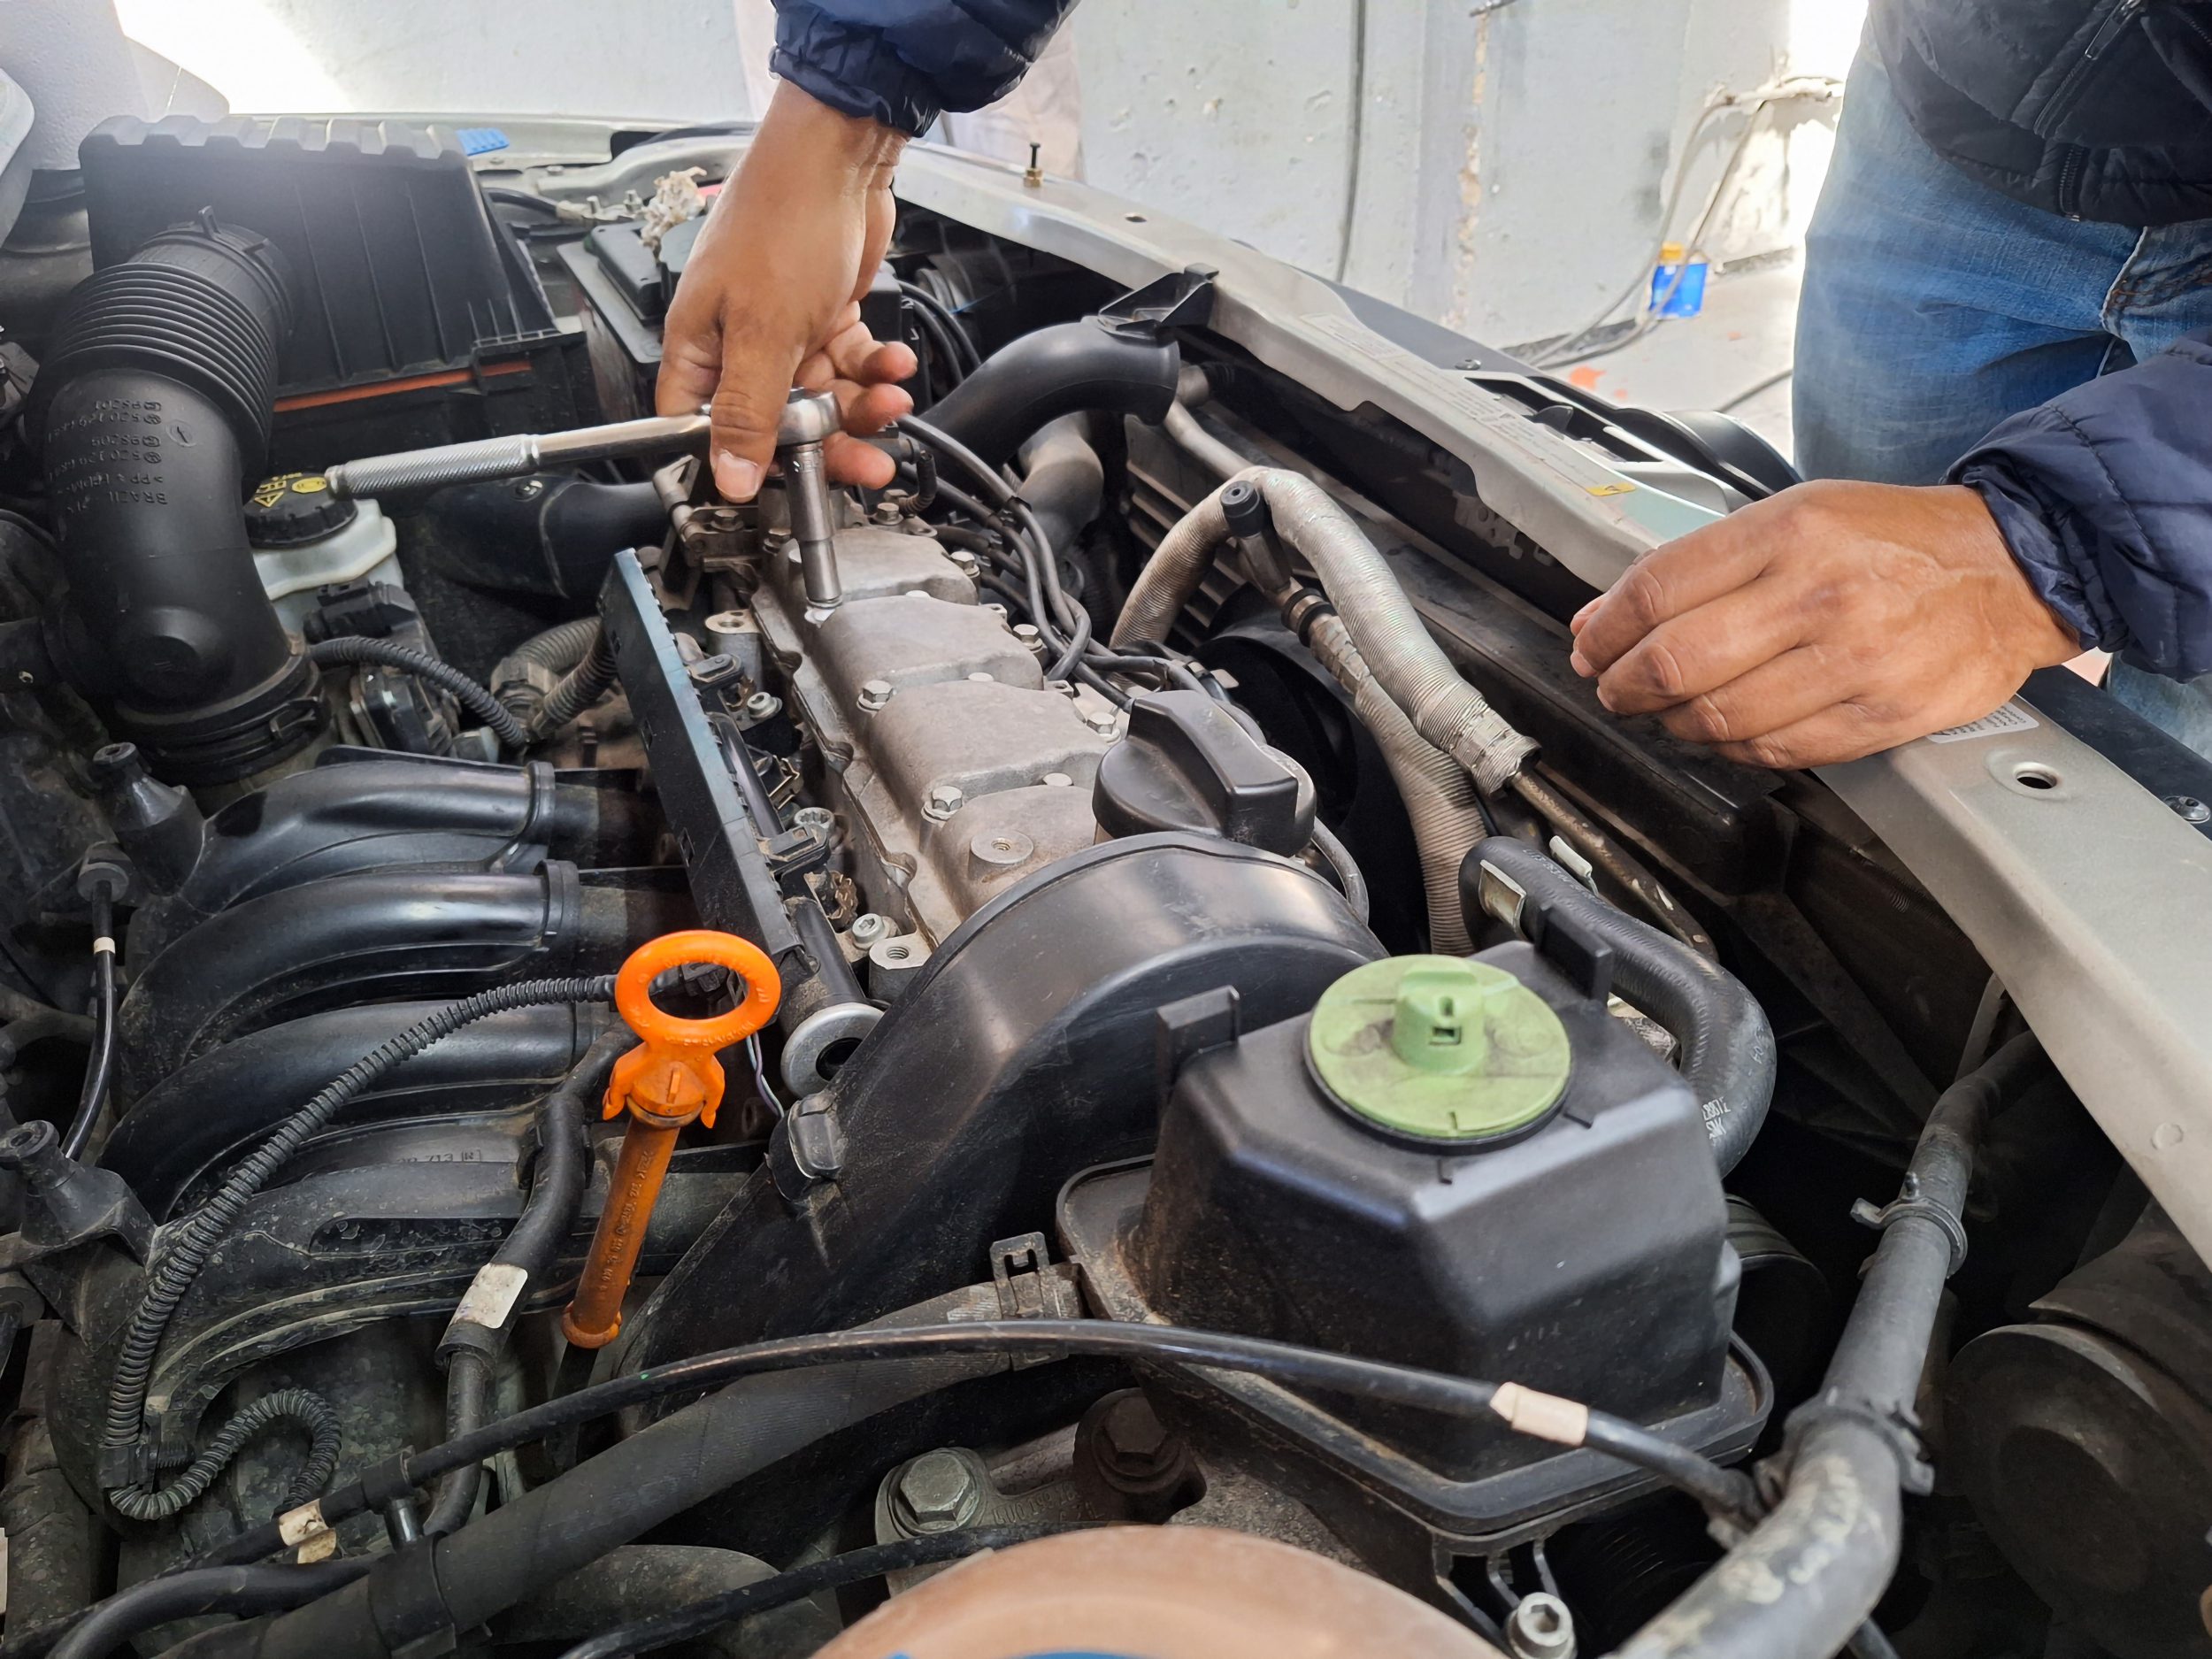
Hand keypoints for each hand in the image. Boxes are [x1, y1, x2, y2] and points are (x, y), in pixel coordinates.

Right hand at [658, 81, 919, 500]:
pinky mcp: (823, 315)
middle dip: (827, 442)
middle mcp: (737, 345)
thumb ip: (749, 411)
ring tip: (890, 400)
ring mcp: (783, 330)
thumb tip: (730, 476)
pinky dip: (874, 369)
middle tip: (865, 461)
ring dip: (861, 406)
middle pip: (776, 424)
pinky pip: (848, 363)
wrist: (839, 158)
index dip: (743, 463)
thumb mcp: (763, 333)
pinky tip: (893, 363)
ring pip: (821, 398)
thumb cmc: (783, 222)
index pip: (705, 430)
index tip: (786, 481)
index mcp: (700, 350)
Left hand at [1567, 480, 2078, 767]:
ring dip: (1671, 723)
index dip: (1605, 629)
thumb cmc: (1898, 539)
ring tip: (1664, 710)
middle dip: (1622, 685)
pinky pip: (1775, 751)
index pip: (1657, 590)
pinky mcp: (1880, 715)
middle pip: (1674, 664)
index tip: (1591, 644)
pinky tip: (1725, 731)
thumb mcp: (1797, 515)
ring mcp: (1853, 661)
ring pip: (1717, 718)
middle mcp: (1819, 595)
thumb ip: (1700, 564)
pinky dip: (1732, 748)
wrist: (2012, 568)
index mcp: (1790, 531)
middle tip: (1613, 687)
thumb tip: (1605, 615)